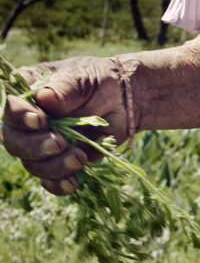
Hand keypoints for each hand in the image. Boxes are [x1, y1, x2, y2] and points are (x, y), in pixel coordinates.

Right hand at [1, 56, 125, 195]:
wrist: (124, 100)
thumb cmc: (97, 81)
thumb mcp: (80, 77)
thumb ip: (63, 89)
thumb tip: (44, 99)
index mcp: (25, 95)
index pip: (8, 108)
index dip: (18, 117)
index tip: (40, 121)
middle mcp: (28, 122)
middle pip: (14, 141)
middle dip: (35, 146)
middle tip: (59, 143)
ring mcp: (43, 143)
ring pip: (32, 164)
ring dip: (53, 166)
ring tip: (79, 157)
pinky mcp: (61, 161)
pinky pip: (51, 180)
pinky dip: (59, 185)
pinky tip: (73, 183)